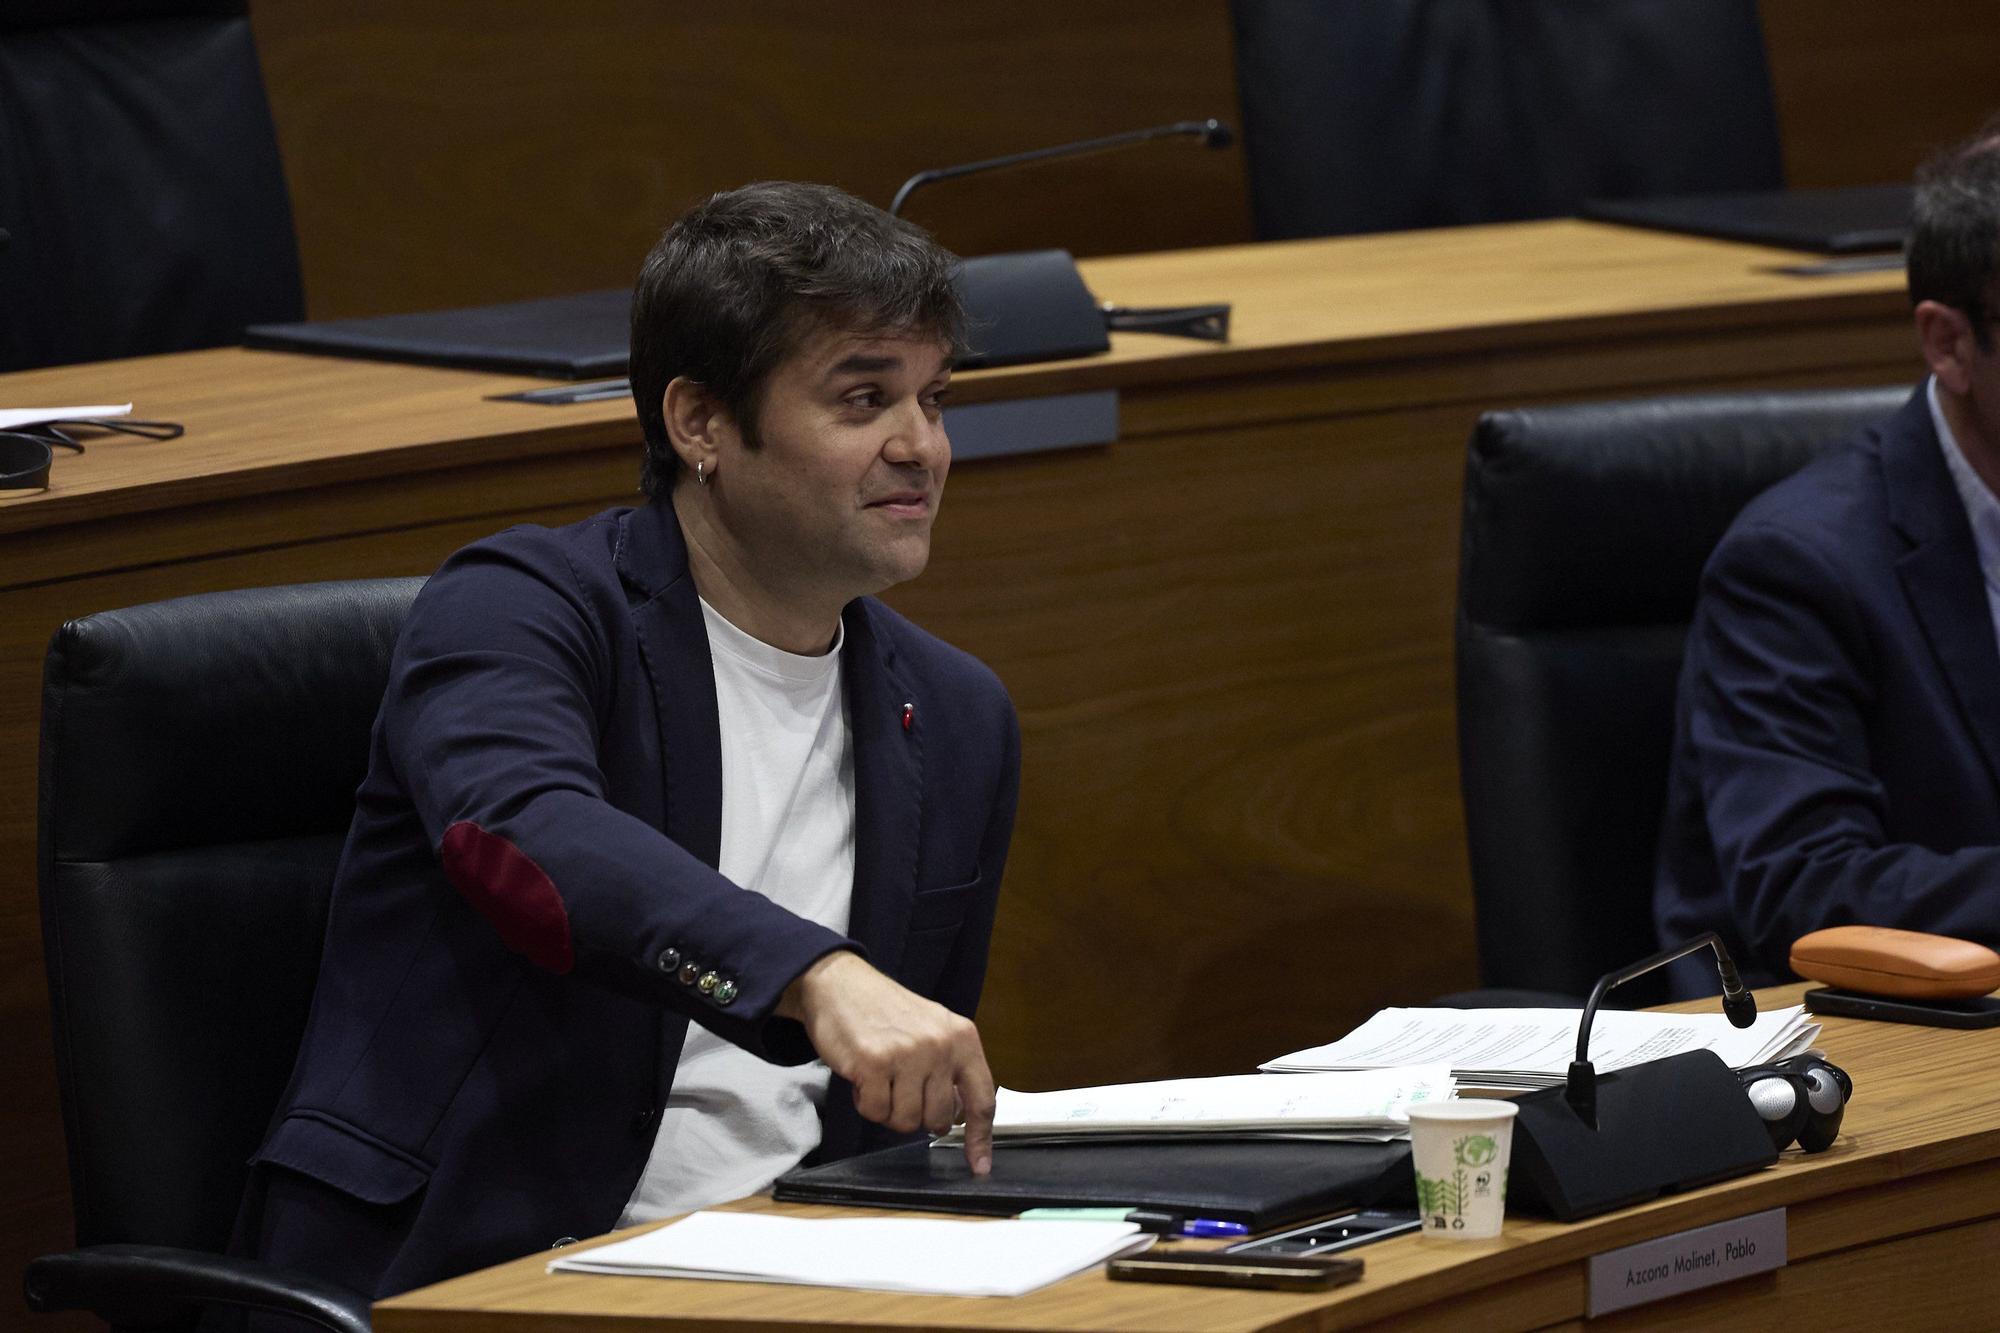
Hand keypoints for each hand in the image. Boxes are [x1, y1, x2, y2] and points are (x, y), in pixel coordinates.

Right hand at [778, 950, 996, 1173]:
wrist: (840, 984)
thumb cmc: (886, 1012)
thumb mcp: (933, 1030)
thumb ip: (952, 1069)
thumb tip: (961, 1117)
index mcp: (962, 1037)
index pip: (983, 1099)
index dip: (981, 1138)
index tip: (979, 1167)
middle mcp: (940, 1045)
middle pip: (939, 1119)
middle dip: (917, 1115)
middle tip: (900, 1088)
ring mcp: (907, 1054)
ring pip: (906, 1121)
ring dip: (888, 1109)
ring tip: (881, 1078)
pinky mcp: (873, 1063)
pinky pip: (874, 1112)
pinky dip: (864, 1103)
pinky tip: (863, 1076)